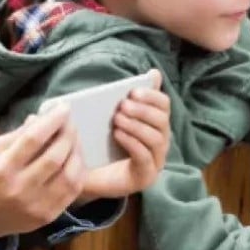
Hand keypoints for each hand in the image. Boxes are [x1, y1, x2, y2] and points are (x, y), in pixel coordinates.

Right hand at [0, 105, 85, 242]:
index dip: (52, 121)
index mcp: (2, 169)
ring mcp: (37, 205)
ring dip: (76, 151)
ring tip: (73, 138)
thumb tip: (43, 117)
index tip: (63, 108)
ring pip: (69, 174)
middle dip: (67, 134)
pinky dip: (78, 170)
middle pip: (54, 157)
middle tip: (70, 121)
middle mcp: (20, 189)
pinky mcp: (49, 215)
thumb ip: (18, 133)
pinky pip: (73, 190)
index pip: (32, 139)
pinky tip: (75, 158)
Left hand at [78, 70, 170, 204]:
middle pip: (162, 121)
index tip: (132, 91)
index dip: (152, 96)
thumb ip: (130, 98)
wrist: (84, 174)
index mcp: (155, 125)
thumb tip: (154, 73)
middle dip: (143, 110)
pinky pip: (145, 158)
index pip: (164, 105)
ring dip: (136, 125)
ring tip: (117, 120)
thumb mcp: (112, 117)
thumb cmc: (100, 143)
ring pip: (156, 139)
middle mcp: (160, 143)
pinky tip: (118, 135)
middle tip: (121, 106)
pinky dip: (133, 143)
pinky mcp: (145, 177)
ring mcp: (155, 162)